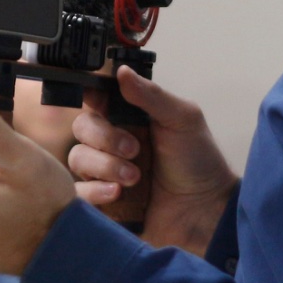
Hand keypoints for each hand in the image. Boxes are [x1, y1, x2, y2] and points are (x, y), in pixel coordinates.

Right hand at [69, 67, 236, 254]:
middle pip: (82, 127)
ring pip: (77, 159)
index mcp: (128, 116)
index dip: (91, 96)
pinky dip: (94, 191)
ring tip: (135, 178)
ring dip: (105, 166)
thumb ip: (152, 96)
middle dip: (105, 137)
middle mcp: (111, 142)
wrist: (206, 210)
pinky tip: (118, 193)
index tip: (101, 102)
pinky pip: (77, 193)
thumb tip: (123, 71)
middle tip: (135, 150)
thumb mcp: (183, 120)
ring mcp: (104, 172)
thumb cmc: (199, 162)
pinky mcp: (100, 202)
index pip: (95, 98)